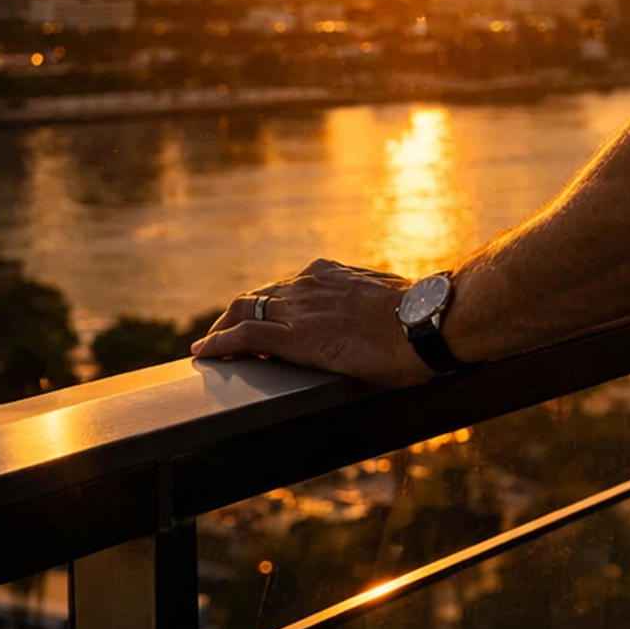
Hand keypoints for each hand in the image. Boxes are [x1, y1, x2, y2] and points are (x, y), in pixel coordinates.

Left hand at [191, 258, 432, 388]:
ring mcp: (299, 308)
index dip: (268, 302)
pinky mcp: (296, 336)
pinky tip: (204, 354)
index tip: (260, 316)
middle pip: (259, 295)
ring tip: (209, 346)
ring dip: (221, 329)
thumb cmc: (419, 315)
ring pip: (244, 310)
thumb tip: (377, 312)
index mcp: (330, 274)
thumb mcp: (388, 298)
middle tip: (224, 334)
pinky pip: (245, 335)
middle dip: (237, 314)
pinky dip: (219, 343)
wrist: (426, 322)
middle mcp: (309, 284)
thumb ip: (369, 300)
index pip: (286, 286)